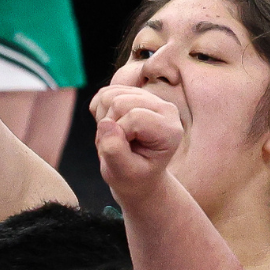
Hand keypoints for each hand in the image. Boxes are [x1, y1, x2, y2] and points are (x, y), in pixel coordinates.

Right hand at [91, 84, 183, 198]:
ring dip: (103, 119)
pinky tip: (111, 127)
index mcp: (170, 129)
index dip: (119, 135)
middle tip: (115, 146)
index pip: (135, 117)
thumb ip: (114, 150)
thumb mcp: (124, 173)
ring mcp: (149, 98)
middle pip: (120, 102)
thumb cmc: (134, 177)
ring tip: (113, 137)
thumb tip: (105, 123)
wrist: (137, 175)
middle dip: (109, 126)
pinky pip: (104, 93)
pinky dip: (99, 111)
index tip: (124, 153)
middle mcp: (164, 108)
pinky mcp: (133, 93)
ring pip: (110, 95)